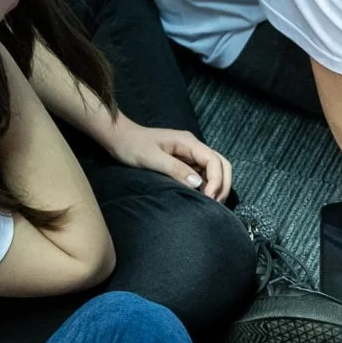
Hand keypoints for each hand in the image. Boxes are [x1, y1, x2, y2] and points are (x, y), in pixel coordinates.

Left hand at [103, 115, 233, 200]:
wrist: (119, 138)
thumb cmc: (132, 146)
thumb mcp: (151, 158)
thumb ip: (175, 169)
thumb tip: (198, 183)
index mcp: (188, 142)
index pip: (214, 160)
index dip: (217, 180)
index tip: (209, 197)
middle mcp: (193, 147)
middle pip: (221, 164)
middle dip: (222, 184)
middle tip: (215, 204)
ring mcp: (190, 155)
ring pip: (215, 170)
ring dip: (217, 186)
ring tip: (209, 204)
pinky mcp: (185, 162)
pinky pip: (203, 174)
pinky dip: (207, 187)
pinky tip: (201, 198)